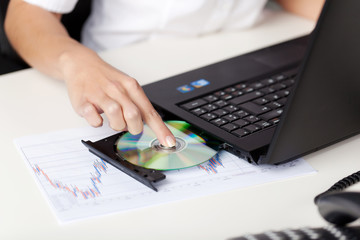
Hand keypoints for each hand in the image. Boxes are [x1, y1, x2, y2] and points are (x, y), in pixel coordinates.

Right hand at [60, 47, 175, 146]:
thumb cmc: (106, 79)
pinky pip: (94, 118)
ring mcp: (100, 94)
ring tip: (112, 120)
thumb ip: (137, 105)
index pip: (150, 112)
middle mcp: (117, 89)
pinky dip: (97, 122)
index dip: (160, 130)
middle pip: (134, 115)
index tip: (169, 142)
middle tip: (128, 126)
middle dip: (134, 128)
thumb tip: (146, 126)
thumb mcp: (126, 86)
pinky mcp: (83, 101)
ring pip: (115, 116)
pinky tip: (97, 116)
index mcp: (131, 86)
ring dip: (116, 125)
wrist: (81, 63)